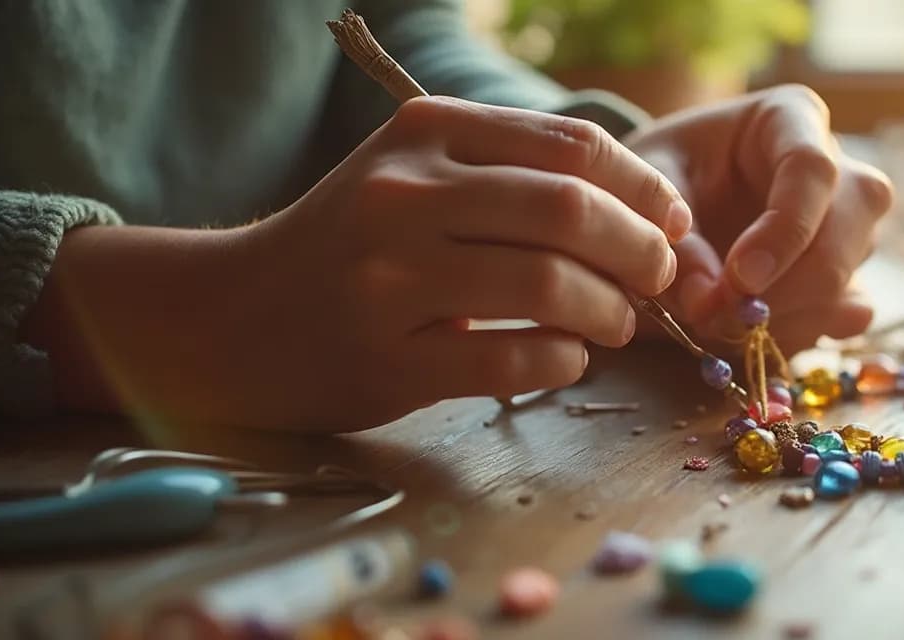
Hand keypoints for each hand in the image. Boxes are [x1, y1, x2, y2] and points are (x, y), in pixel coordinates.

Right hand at [24, 97, 687, 430]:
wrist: (232, 315)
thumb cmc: (351, 245)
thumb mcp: (416, 175)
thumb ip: (513, 173)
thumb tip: (647, 206)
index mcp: (425, 132)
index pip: (571, 146)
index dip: (643, 187)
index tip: (671, 221)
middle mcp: (404, 192)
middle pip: (569, 209)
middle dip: (640, 249)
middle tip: (658, 279)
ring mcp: (389, 276)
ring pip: (547, 282)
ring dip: (610, 309)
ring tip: (618, 324)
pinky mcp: (385, 356)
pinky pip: (510, 357)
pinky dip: (562, 360)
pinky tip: (568, 359)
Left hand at [625, 85, 893, 351]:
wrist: (666, 198)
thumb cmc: (663, 170)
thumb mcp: (652, 185)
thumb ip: (674, 237)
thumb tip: (709, 303)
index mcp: (792, 119)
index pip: (813, 169)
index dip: (784, 230)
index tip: (739, 277)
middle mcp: (839, 170)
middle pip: (848, 233)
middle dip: (787, 289)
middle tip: (718, 318)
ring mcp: (850, 228)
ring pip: (847, 283)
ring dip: (782, 320)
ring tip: (715, 324)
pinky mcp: (846, 278)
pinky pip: (843, 318)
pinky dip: (795, 338)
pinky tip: (747, 339)